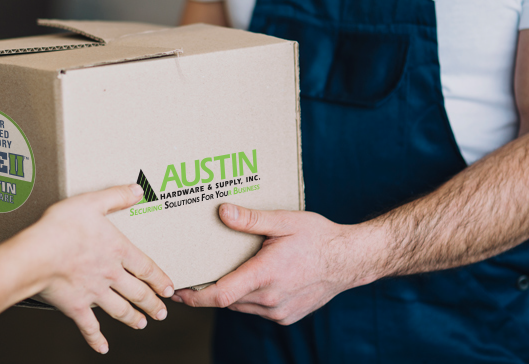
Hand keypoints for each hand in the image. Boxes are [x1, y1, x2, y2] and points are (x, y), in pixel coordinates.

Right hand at [0, 184, 174, 353]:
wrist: (36, 255)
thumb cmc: (61, 228)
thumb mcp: (91, 202)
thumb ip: (116, 196)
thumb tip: (138, 191)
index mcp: (117, 251)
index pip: (146, 267)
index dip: (160, 279)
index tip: (169, 289)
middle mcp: (111, 275)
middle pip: (138, 292)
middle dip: (152, 303)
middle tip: (162, 312)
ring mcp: (95, 293)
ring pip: (121, 310)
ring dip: (133, 318)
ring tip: (142, 324)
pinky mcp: (76, 308)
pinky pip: (90, 328)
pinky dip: (97, 339)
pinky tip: (103, 347)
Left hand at [173, 203, 378, 324]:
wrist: (351, 260)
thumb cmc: (319, 237)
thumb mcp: (285, 221)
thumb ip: (251, 219)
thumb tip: (222, 212)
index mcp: (266, 275)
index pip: (220, 295)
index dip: (195, 297)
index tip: (177, 292)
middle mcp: (271, 299)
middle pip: (227, 301)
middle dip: (207, 292)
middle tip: (192, 277)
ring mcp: (279, 311)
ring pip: (241, 306)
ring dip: (228, 294)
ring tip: (220, 275)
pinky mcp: (286, 316)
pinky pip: (256, 310)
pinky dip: (248, 298)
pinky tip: (250, 280)